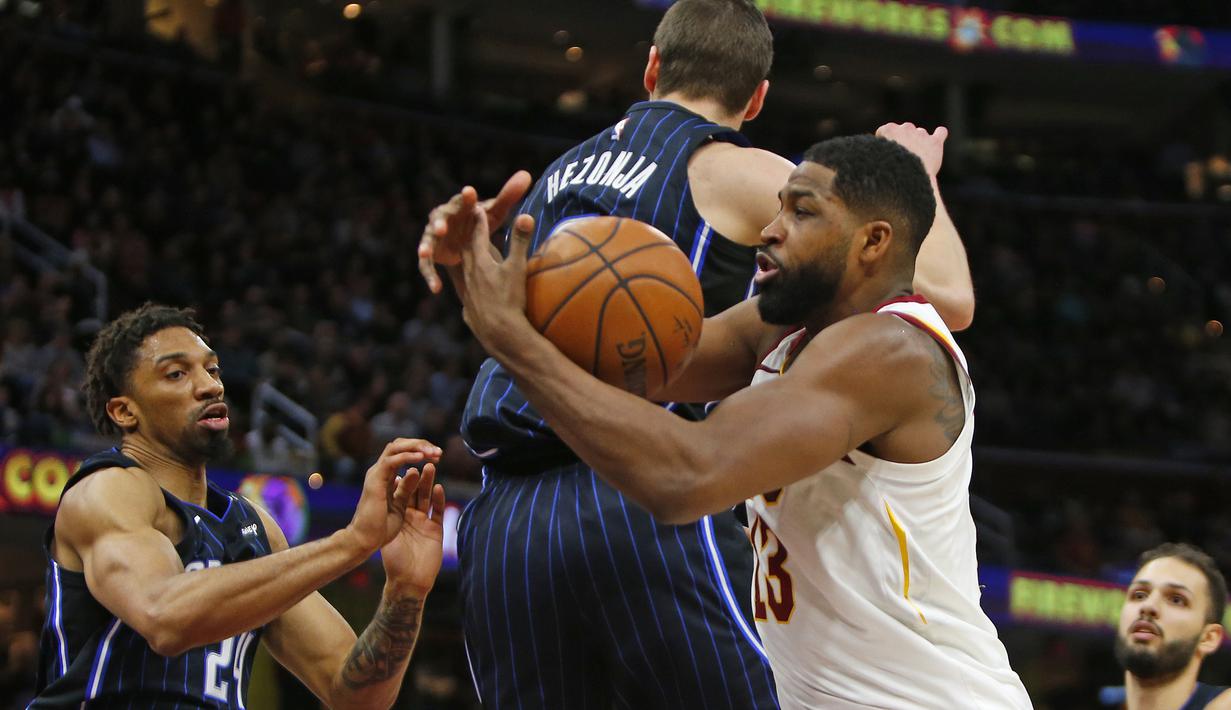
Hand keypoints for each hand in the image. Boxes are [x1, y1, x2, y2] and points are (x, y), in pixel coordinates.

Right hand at [347, 439, 441, 554]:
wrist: (364, 541)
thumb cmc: (380, 528)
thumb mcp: (400, 504)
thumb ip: (407, 489)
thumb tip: (415, 473)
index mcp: (385, 477)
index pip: (403, 453)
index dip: (421, 451)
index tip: (438, 457)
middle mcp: (380, 472)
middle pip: (400, 445)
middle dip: (421, 444)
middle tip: (439, 451)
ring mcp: (376, 474)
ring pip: (395, 447)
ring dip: (416, 446)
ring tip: (433, 452)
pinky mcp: (375, 481)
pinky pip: (392, 461)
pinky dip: (407, 456)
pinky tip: (421, 458)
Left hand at [380, 462, 445, 598]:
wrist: (408, 582)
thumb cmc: (394, 562)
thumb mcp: (387, 534)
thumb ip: (388, 514)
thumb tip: (381, 496)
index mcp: (399, 516)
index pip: (401, 492)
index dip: (403, 477)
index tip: (403, 463)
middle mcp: (412, 517)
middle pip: (415, 491)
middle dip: (418, 475)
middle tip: (420, 459)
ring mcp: (425, 523)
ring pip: (427, 498)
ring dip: (429, 482)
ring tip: (431, 467)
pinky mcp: (436, 531)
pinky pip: (438, 512)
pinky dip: (438, 500)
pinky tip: (438, 488)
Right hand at [418, 170, 532, 293]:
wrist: (463, 238)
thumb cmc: (479, 220)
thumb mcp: (494, 212)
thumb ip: (508, 195)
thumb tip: (527, 175)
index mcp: (458, 206)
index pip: (461, 200)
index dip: (465, 198)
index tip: (470, 192)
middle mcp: (442, 219)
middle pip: (438, 219)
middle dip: (439, 223)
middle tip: (442, 227)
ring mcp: (433, 238)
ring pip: (427, 242)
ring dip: (426, 247)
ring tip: (425, 253)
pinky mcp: (431, 255)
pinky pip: (427, 266)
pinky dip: (430, 276)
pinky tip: (436, 288)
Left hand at [450, 207, 537, 357]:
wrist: (498, 333)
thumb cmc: (509, 299)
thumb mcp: (516, 268)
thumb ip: (519, 242)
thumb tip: (525, 215)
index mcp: (480, 262)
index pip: (478, 236)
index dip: (480, 221)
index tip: (480, 209)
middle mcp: (469, 276)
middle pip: (466, 252)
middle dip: (469, 238)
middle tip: (471, 229)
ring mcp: (468, 294)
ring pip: (464, 273)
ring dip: (468, 262)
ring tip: (472, 258)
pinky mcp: (470, 311)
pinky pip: (468, 295)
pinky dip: (471, 288)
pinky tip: (474, 293)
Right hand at [876, 122, 947, 177]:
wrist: (906, 179)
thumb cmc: (888, 172)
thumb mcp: (877, 160)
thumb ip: (882, 151)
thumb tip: (886, 153)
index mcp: (889, 130)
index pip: (884, 132)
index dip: (884, 144)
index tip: (884, 154)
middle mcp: (906, 128)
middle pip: (904, 131)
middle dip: (903, 142)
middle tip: (901, 159)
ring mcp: (921, 134)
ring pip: (920, 134)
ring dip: (919, 143)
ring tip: (916, 160)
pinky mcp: (935, 142)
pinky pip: (941, 132)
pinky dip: (939, 135)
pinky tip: (937, 140)